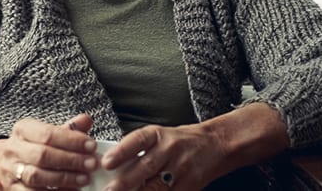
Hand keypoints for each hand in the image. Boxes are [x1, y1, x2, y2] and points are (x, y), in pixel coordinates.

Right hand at [0, 114, 99, 189]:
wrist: (0, 163)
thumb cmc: (31, 145)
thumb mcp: (45, 132)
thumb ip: (68, 128)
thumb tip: (86, 120)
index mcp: (23, 129)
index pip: (48, 134)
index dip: (71, 140)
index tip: (91, 146)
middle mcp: (14, 149)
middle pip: (42, 155)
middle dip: (70, 160)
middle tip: (91, 164)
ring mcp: (11, 170)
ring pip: (36, 176)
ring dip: (63, 179)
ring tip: (84, 179)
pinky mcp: (12, 189)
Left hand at [100, 123, 225, 190]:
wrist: (214, 145)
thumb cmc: (180, 142)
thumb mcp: (159, 137)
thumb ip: (137, 151)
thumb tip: (111, 169)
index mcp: (158, 135)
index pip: (138, 140)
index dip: (121, 151)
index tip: (106, 163)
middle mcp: (170, 150)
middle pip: (146, 166)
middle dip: (126, 182)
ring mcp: (181, 170)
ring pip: (157, 187)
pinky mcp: (189, 187)